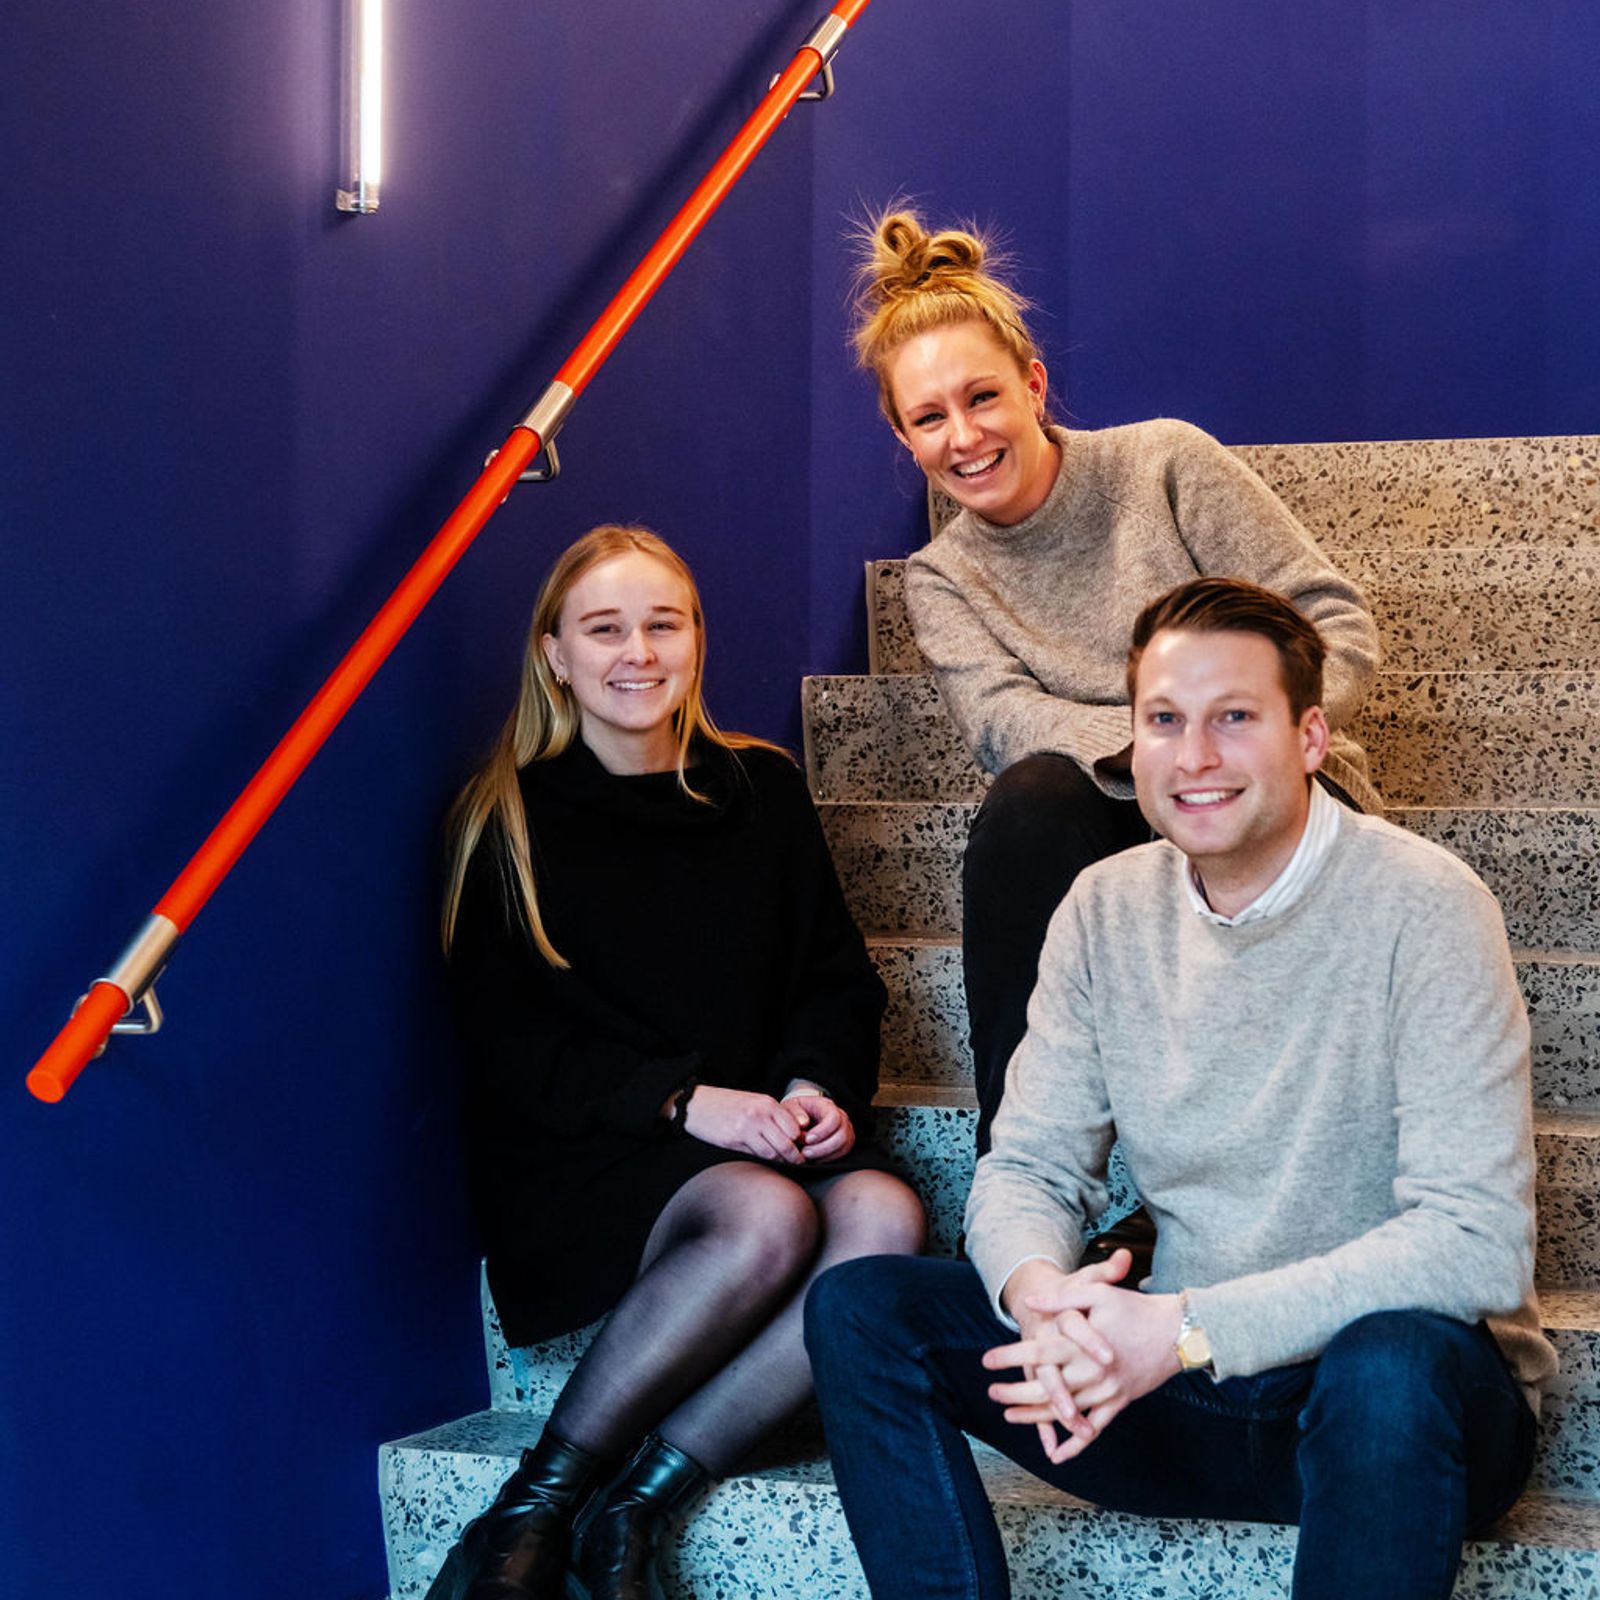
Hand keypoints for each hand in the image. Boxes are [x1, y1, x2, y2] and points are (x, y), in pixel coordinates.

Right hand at [681, 1085, 804, 1163]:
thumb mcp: (754, 1102)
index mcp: (767, 1103)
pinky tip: (766, 1161)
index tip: (803, 1148)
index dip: (800, 1141)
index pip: (794, 1128)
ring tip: (784, 1164)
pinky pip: (756, 1155)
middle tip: (799, 1162)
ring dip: (781, 1161)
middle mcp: (759, 1115)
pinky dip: (764, 1161)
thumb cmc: (728, 1104)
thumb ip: (774, 1115)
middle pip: (787, 1143)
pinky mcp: (733, 1140)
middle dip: (795, 1156)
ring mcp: (746, 1128)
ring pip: (773, 1153)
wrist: (698, 1104)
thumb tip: (796, 1135)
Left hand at [784, 1093, 855, 1161]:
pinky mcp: (844, 1144)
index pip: (834, 1118)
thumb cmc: (796, 1113)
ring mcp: (845, 1131)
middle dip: (823, 1148)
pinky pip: (842, 1154)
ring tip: (808, 1156)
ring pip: (843, 1147)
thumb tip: (803, 1123)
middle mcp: (841, 1118)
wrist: (800, 1119)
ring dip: (824, 1154)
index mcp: (827, 1106)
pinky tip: (814, 1158)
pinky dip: (827, 1159)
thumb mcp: (790, 1107)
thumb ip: (794, 1113)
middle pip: (842, 1136)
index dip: (822, 1131)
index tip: (807, 1139)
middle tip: (805, 1152)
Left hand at [986, 1249, 1182, 1463]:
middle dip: (1015, 1392)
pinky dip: (1075, 1442)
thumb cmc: (1134, 1308)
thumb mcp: (1097, 1292)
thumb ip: (1061, 1298)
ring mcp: (1107, 1391)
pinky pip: (1095, 1428)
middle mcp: (1092, 1371)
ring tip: (1009, 1415)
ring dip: (1035, 1416)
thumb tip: (1030, 1301)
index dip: (1010, 1356)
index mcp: (1083, 1344)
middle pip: (1046, 1388)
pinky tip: (1057, 1454)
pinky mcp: (1120, 1402)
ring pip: (1065, 1411)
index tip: (986, 1360)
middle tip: (992, 1393)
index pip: (1039, 1351)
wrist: (1177, 1332)